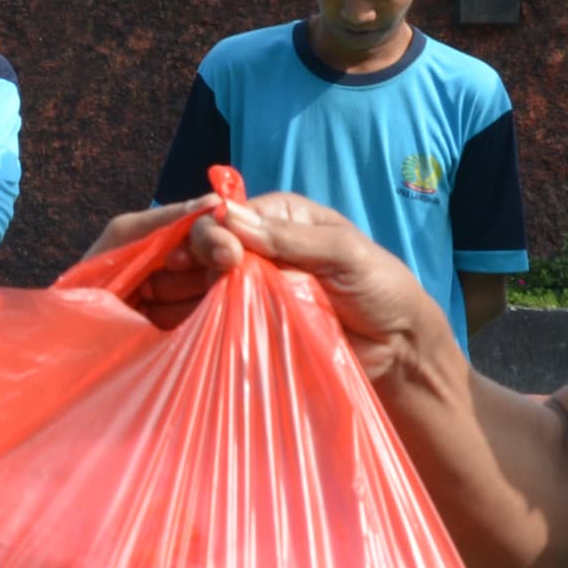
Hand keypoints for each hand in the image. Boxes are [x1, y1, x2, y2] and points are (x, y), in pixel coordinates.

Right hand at [85, 192, 459, 391]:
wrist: (398, 350)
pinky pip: (211, 323)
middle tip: (190, 282)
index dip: (210, 231)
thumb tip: (228, 219)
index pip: (226, 216)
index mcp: (278, 219)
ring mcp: (247, 292)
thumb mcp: (344, 253)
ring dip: (182, 294)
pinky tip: (178, 332)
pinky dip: (194, 325)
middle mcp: (255, 251)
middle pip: (202, 249)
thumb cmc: (381, 289)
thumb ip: (290, 238)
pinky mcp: (245, 329)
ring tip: (168, 308)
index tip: (218, 255)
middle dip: (187, 261)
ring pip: (198, 286)